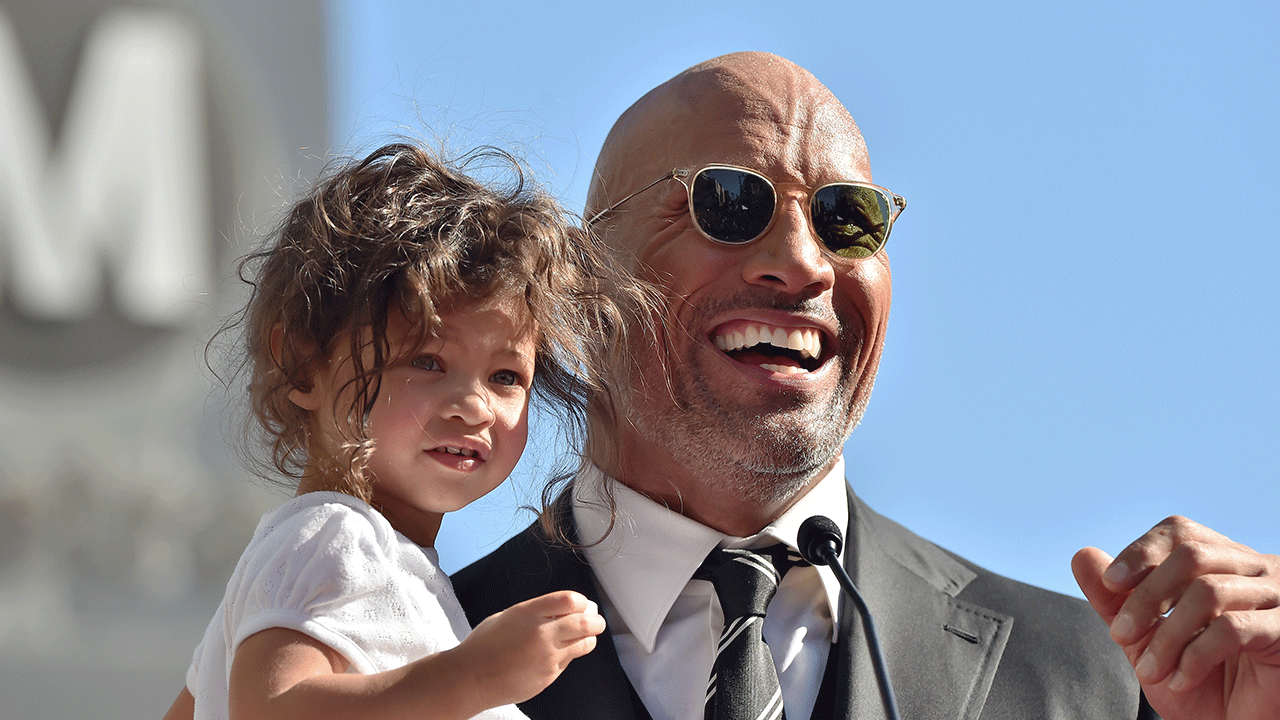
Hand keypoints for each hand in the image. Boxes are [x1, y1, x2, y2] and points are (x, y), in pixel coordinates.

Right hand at [450, 590, 604, 708]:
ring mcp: (548, 657)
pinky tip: (554, 654)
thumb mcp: (508, 616)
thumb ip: (536, 611)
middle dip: (595, 620)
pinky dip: (568, 656)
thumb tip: (562, 609)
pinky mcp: (550, 676)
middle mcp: (542, 634)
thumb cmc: (483, 646)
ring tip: (582, 635)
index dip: (581, 602)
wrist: (470, 679)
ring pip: (585, 644)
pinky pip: (568, 662)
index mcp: (529, 613)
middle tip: (594, 620)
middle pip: (586, 622)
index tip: (581, 604)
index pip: (571, 600)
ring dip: (588, 637)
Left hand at [1073, 516, 1279, 719]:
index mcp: (1223, 564)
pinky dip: (1195, 655)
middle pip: (1192, 555)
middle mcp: (1255, 571)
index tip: (1110, 583)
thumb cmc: (1199, 684)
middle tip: (1120, 635)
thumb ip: (1114, 600)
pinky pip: (1233, 628)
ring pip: (1209, 591)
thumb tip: (1081, 556)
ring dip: (1167, 635)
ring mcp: (1277, 598)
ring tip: (1149, 670)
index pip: (1180, 533)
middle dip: (1146, 596)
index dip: (1142, 552)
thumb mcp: (1145, 640)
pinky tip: (1180, 679)